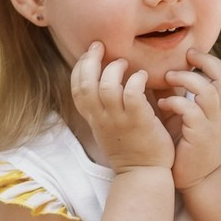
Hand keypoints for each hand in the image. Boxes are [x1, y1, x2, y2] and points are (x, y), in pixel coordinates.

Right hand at [72, 42, 174, 172]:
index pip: (76, 88)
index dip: (80, 67)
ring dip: (114, 69)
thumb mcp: (109, 129)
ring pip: (106, 86)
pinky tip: (143, 77)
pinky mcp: (139, 121)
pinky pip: (132, 93)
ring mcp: (119, 120)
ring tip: (125, 63)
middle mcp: (102, 118)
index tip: (89, 54)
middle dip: (90, 60)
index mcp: (93, 118)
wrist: (144, 174)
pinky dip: (136, 80)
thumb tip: (106, 82)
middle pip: (86, 83)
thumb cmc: (131, 149)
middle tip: (100, 46)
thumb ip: (105, 107)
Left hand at [161, 49, 220, 191]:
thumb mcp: (188, 118)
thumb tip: (162, 72)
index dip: (211, 61)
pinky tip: (163, 104)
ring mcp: (211, 125)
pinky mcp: (199, 137)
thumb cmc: (188, 147)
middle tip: (185, 58)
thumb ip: (180, 95)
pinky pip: (191, 111)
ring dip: (187, 80)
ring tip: (168, 77)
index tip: (191, 55)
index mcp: (219, 108)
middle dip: (205, 63)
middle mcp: (219, 113)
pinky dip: (176, 102)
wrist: (198, 180)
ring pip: (208, 91)